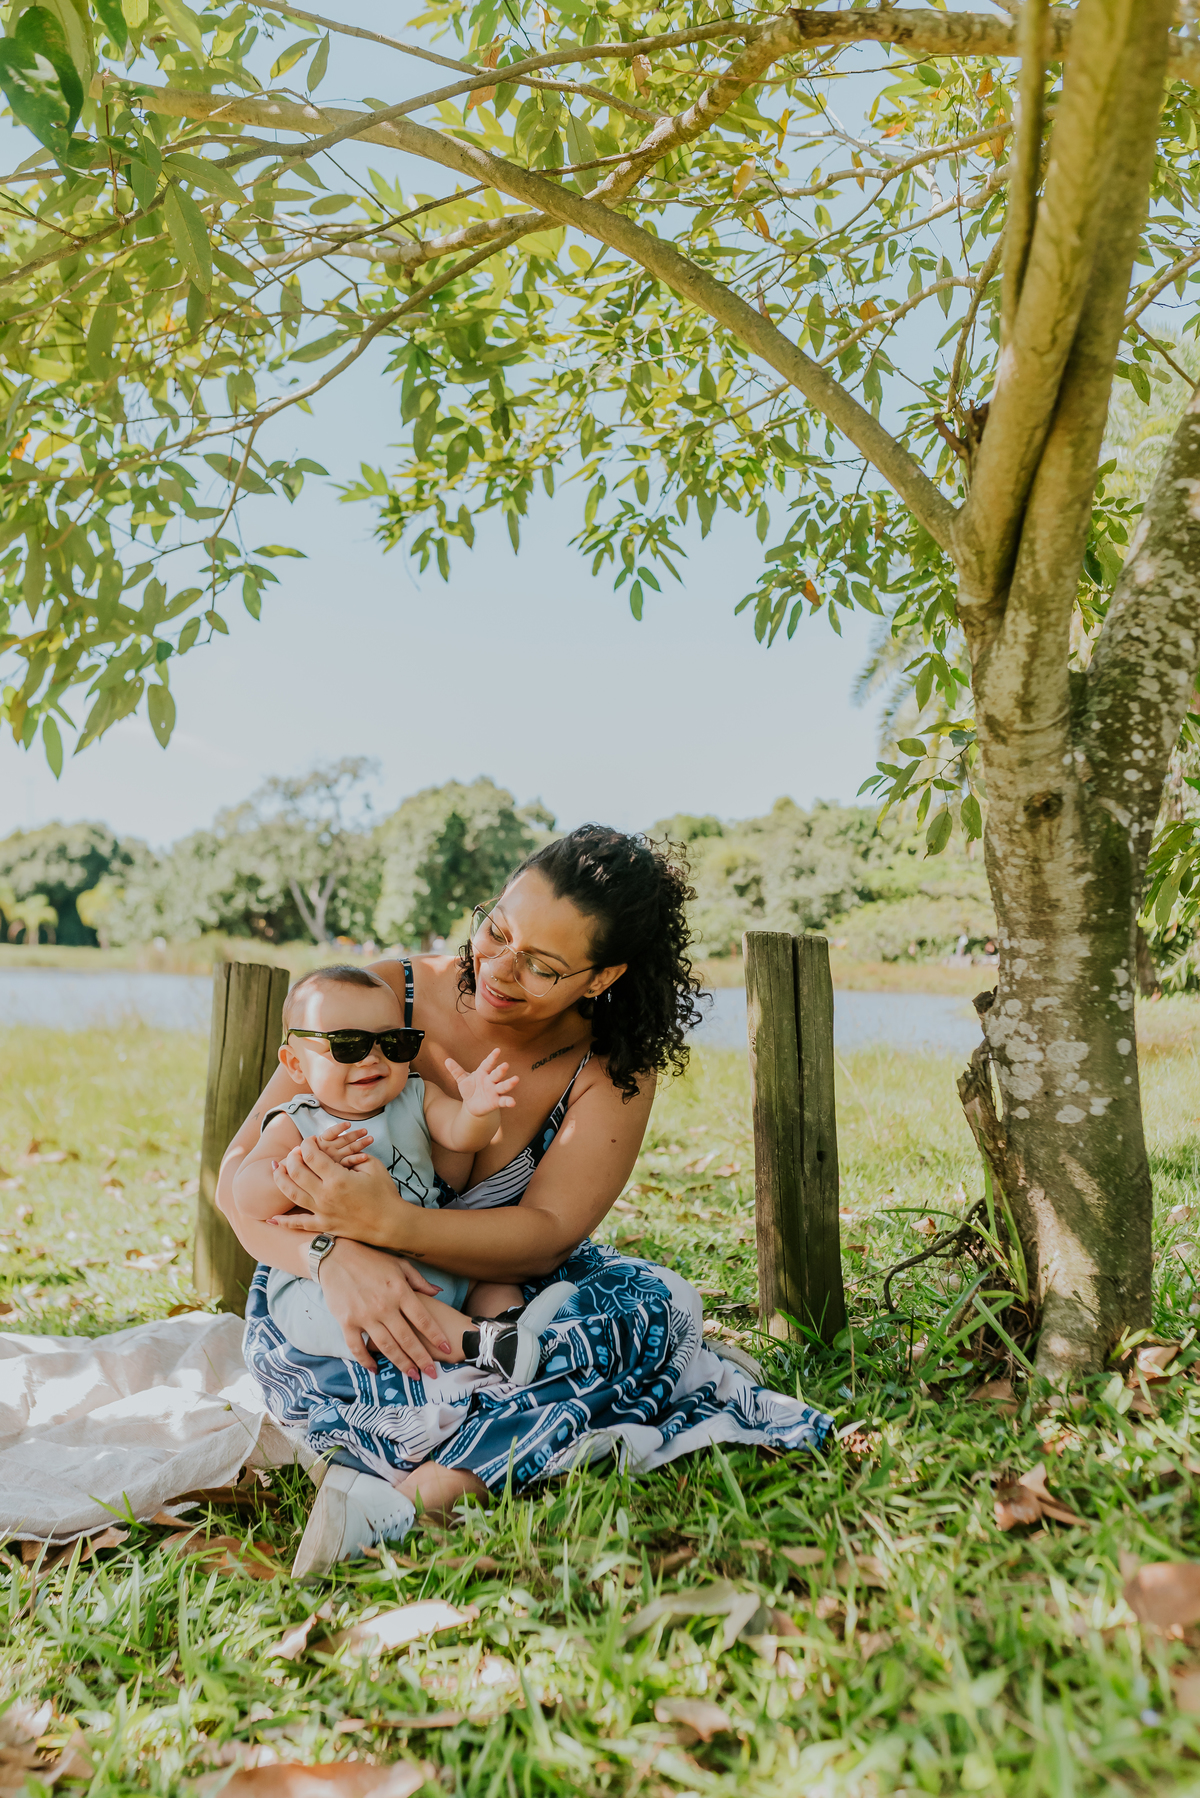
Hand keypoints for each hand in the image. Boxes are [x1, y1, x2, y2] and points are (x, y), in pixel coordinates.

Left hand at [269, 1135, 405, 1243]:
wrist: (390, 1224)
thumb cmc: (384, 1193)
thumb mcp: (373, 1166)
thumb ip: (354, 1156)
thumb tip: (339, 1153)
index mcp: (338, 1178)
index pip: (312, 1155)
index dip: (307, 1144)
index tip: (310, 1140)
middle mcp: (325, 1195)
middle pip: (297, 1172)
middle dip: (292, 1158)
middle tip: (294, 1152)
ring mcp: (322, 1212)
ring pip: (292, 1194)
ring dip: (281, 1180)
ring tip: (276, 1170)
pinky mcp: (324, 1226)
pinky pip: (299, 1224)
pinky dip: (283, 1222)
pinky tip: (272, 1218)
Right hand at [315, 1123, 371, 1169]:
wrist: (313, 1168)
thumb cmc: (319, 1151)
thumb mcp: (319, 1142)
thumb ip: (327, 1136)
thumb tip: (336, 1125)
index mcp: (323, 1140)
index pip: (331, 1133)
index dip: (340, 1128)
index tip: (348, 1124)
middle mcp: (328, 1149)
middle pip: (344, 1139)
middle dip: (356, 1134)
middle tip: (365, 1130)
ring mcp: (334, 1158)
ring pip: (349, 1149)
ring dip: (361, 1143)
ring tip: (371, 1139)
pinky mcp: (339, 1165)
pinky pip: (349, 1161)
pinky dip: (357, 1158)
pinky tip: (365, 1156)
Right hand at [317, 1238, 450, 1376]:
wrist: (336, 1257)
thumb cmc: (370, 1259)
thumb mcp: (399, 1264)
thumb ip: (419, 1281)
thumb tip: (438, 1292)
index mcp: (399, 1291)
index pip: (422, 1319)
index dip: (436, 1335)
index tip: (447, 1348)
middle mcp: (384, 1306)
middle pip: (407, 1338)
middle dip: (421, 1358)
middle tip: (432, 1373)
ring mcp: (365, 1315)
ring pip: (386, 1346)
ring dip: (400, 1363)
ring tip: (412, 1375)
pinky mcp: (346, 1321)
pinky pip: (357, 1346)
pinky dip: (366, 1361)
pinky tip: (375, 1370)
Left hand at [445, 1047, 518, 1119]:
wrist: (473, 1106)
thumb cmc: (470, 1089)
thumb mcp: (462, 1080)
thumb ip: (456, 1071)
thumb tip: (446, 1060)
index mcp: (483, 1072)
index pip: (488, 1063)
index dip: (492, 1057)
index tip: (497, 1050)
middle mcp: (491, 1080)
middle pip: (497, 1074)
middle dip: (501, 1070)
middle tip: (505, 1065)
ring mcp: (495, 1091)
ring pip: (503, 1086)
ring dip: (509, 1083)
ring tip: (516, 1079)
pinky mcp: (496, 1102)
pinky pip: (503, 1101)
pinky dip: (508, 1101)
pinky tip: (513, 1102)